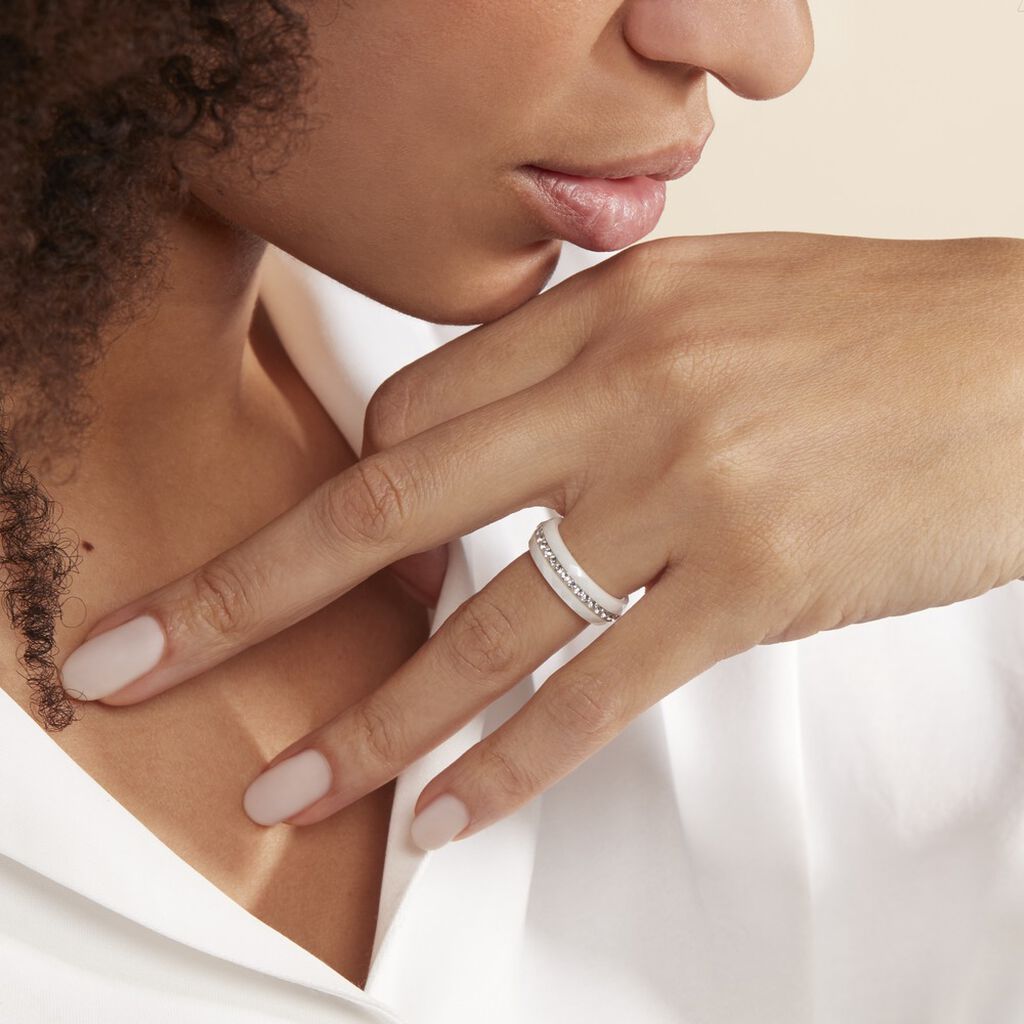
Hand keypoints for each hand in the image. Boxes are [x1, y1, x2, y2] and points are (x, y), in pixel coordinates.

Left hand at [57, 232, 1023, 847]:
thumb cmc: (873, 331)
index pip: (414, 405)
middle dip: (253, 590)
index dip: (356, 481)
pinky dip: (513, 765)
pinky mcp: (752, 582)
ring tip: (290, 785)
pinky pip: (598, 691)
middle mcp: (625, 392)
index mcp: (606, 309)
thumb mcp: (709, 300)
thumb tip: (506, 427)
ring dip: (372, 719)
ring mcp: (684, 490)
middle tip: (148, 655)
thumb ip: (595, 359)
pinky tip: (448, 815)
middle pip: (388, 503)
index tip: (328, 542)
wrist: (1021, 359)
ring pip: (483, 624)